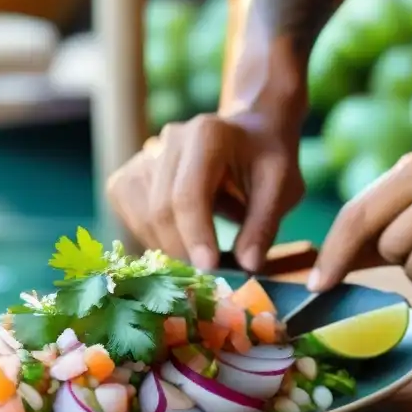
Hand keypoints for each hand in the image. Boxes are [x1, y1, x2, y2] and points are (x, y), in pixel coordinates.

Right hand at [106, 112, 304, 271]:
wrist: (249, 135)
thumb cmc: (265, 162)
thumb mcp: (281, 189)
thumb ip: (263, 225)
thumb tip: (247, 265)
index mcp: (207, 135)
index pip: (188, 194)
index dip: (195, 235)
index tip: (209, 268)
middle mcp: (168, 140)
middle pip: (159, 208)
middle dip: (181, 250)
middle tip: (206, 277)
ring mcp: (145, 156)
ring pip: (141, 217)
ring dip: (166, 248)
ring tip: (198, 257)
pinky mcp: (130, 175)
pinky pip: (131, 217)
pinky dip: (152, 239)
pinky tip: (178, 241)